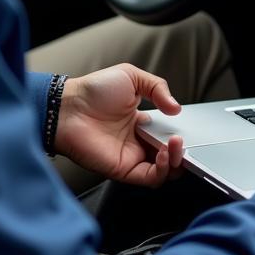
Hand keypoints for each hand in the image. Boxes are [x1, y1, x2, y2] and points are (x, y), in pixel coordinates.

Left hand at [52, 64, 184, 186]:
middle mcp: (137, 142)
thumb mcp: (131, 76)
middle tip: (183, 139)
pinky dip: (163, 170)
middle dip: (182, 150)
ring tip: (176, 144)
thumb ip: (158, 87)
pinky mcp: (123, 170)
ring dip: (176, 160)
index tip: (186, 126)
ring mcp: (131, 157)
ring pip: (164, 171)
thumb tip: (176, 108)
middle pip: (169, 155)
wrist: (69, 107)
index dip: (179, 133)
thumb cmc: (94, 90)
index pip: (167, 134)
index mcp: (140, 122)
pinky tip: (164, 153)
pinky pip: (150, 178)